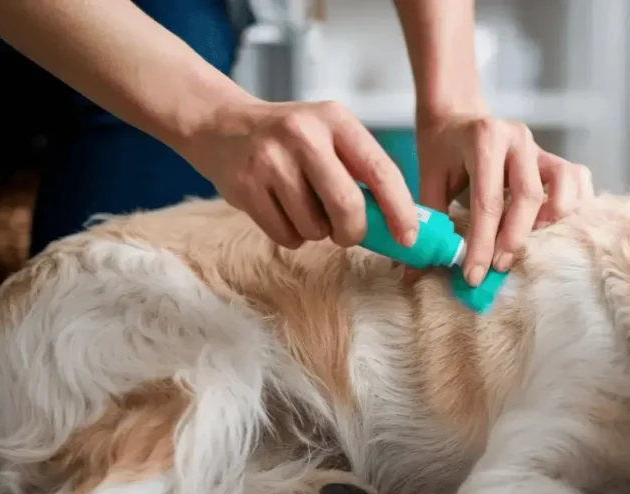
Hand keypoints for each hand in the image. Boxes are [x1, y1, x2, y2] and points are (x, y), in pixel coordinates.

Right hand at [181, 98, 418, 248]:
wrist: (223, 126)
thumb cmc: (291, 141)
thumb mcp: (330, 137)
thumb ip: (362, 172)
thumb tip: (400, 226)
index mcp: (336, 120)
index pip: (380, 170)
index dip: (399, 210)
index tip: (407, 237)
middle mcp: (303, 134)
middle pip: (347, 206)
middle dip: (353, 232)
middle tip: (347, 233)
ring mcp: (270, 159)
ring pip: (314, 227)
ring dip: (316, 232)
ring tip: (302, 207)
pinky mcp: (245, 185)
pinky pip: (285, 235)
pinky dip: (291, 235)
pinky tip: (280, 210)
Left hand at [416, 113, 593, 285]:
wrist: (456, 116)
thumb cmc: (442, 150)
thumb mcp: (428, 179)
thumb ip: (430, 222)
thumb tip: (415, 273)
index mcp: (484, 138)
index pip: (488, 200)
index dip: (482, 242)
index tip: (473, 275)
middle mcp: (518, 138)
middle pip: (529, 196)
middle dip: (514, 238)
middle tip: (498, 268)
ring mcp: (540, 146)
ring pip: (563, 184)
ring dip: (551, 220)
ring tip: (529, 245)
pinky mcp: (553, 156)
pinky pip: (577, 177)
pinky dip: (572, 203)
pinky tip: (553, 226)